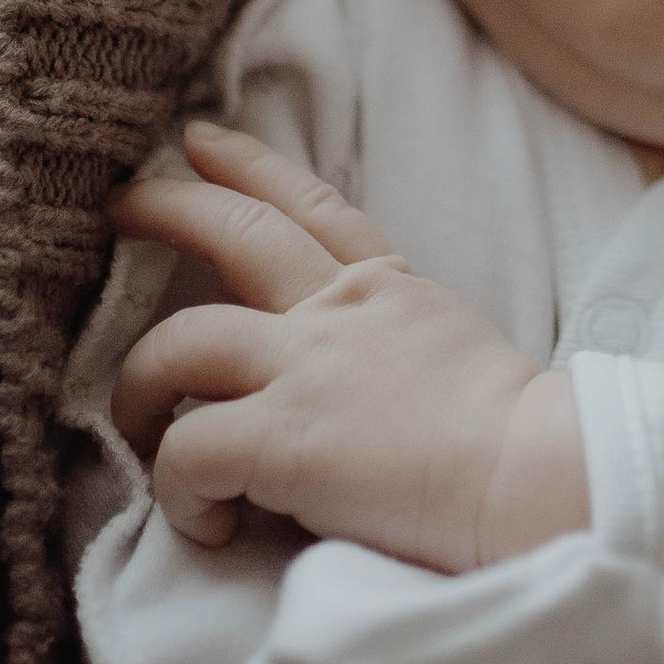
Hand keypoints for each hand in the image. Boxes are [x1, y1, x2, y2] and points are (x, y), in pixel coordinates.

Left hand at [110, 124, 590, 566]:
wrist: (542, 481)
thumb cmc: (524, 447)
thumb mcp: (459, 356)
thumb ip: (399, 347)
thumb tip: (362, 386)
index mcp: (391, 292)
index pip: (313, 207)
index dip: (251, 166)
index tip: (201, 140)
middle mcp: (340, 312)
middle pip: (234, 235)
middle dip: (167, 209)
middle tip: (121, 204)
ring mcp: (306, 369)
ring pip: (175, 345)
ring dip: (138, 389)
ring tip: (142, 432)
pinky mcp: (280, 437)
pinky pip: (184, 451)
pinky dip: (177, 490)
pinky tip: (209, 523)